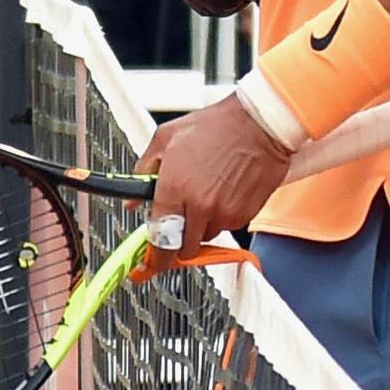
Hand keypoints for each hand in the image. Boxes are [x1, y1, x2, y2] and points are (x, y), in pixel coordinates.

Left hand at [132, 94, 291, 264]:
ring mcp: (224, 213)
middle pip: (182, 247)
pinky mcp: (244, 215)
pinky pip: (225, 227)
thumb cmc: (214, 127)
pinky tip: (221, 189)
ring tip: (203, 191)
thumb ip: (143, 171)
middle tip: (176, 218)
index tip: (149, 264)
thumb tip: (131, 199)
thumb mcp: (165, 139)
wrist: (258, 125)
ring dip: (198, 224)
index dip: (153, 257)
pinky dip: (219, 216)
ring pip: (204, 237)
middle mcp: (199, 206)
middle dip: (176, 237)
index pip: (160, 238)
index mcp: (175, 188)